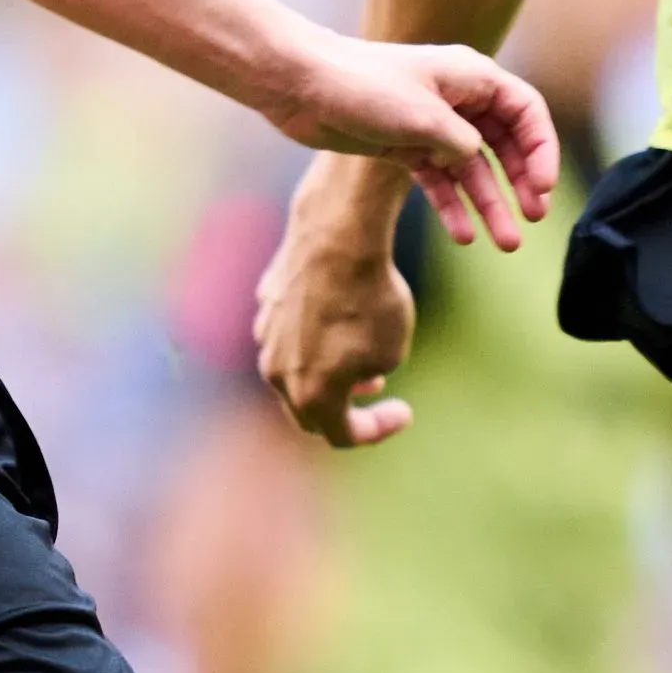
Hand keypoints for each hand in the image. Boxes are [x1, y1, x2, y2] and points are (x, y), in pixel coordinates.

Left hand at [255, 36, 558, 248]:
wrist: (300, 86)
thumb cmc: (363, 87)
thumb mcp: (424, 118)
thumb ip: (462, 143)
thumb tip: (473, 160)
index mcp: (471, 77)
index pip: (525, 112)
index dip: (541, 149)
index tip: (543, 187)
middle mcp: (457, 99)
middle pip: (505, 143)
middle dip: (521, 182)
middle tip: (533, 217)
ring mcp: (431, 124)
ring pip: (472, 168)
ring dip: (490, 203)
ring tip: (506, 243)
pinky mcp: (405, 145)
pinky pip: (439, 179)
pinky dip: (451, 205)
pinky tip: (463, 235)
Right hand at [255, 211, 418, 446]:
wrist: (338, 237)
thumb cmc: (371, 299)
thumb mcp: (390, 352)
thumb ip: (367, 374)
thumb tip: (350, 371)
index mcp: (310, 396)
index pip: (342, 435)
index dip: (377, 429)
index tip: (405, 412)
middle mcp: (278, 372)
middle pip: (308, 411)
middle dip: (342, 409)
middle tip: (373, 392)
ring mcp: (266, 336)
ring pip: (292, 370)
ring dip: (323, 374)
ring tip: (356, 359)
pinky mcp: (266, 302)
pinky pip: (287, 333)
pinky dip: (311, 338)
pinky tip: (335, 320)